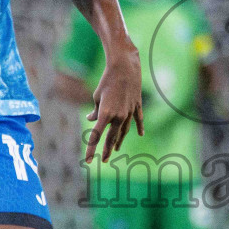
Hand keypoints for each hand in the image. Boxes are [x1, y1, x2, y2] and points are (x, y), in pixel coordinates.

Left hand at [86, 48, 143, 162]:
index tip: (89, 161)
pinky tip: (140, 134)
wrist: (124, 67)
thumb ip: (95, 111)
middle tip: (105, 160)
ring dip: (119, 140)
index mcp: (105, 114)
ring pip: (124, 131)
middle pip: (112, 138)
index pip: (96, 136)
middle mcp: (118, 116)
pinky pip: (138, 120)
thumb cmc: (107, 80)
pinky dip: (139, 128)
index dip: (91, 149)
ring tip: (116, 149)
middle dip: (108, 149)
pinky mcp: (136, 106)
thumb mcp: (97, 96)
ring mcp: (129, 112)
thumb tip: (92, 120)